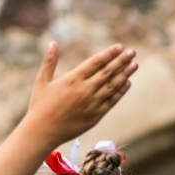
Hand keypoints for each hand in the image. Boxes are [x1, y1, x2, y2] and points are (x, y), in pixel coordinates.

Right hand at [23, 43, 137, 147]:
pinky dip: (120, 92)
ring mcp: (92, 103)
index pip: (96, 62)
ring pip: (113, 86)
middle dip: (122, 61)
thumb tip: (52, 42)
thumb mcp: (41, 82)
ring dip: (125, 74)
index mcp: (72, 79)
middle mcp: (85, 90)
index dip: (109, 54)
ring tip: (134, 65)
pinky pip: (112, 101)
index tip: (119, 47)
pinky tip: (127, 83)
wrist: (42, 132)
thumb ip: (49, 62)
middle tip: (132, 52)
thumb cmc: (39, 106)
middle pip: (108, 72)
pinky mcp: (95, 116)